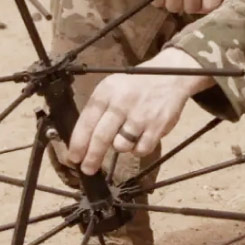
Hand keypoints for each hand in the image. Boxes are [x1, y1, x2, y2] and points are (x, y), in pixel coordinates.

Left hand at [66, 47, 212, 174]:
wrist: (170, 75)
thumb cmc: (136, 85)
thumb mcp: (113, 87)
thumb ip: (98, 109)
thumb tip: (82, 140)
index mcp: (106, 91)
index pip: (86, 121)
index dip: (78, 143)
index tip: (74, 157)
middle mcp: (121, 103)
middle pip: (101, 138)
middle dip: (91, 158)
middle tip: (87, 169)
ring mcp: (140, 115)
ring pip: (120, 146)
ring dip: (120, 147)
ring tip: (125, 137)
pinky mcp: (157, 126)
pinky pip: (140, 150)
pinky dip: (138, 149)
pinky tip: (140, 137)